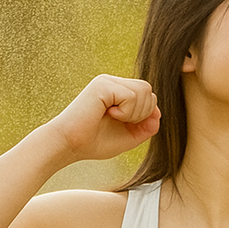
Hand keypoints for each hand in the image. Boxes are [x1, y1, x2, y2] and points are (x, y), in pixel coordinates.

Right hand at [44, 75, 160, 161]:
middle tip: (120, 121)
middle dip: (142, 112)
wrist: (69, 145)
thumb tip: (159, 113)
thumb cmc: (93, 142)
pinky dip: (126, 111)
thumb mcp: (128, 137)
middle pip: (148, 90)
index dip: (145, 113)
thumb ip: (146, 127)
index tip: (126, 124)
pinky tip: (108, 114)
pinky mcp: (102, 85)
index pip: (147, 95)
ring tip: (114, 118)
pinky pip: (131, 95)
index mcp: (117, 92)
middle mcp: (112, 82)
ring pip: (144, 90)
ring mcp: (106, 81)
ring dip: (134, 112)